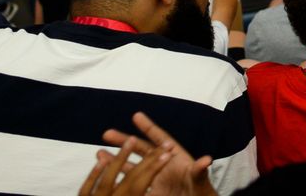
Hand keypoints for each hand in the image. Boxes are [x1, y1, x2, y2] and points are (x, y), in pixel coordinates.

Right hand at [87, 113, 216, 195]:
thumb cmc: (200, 190)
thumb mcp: (199, 180)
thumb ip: (199, 170)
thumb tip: (206, 160)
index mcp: (175, 156)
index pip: (160, 138)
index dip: (148, 127)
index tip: (135, 115)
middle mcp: (161, 164)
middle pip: (141, 149)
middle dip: (124, 141)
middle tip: (106, 133)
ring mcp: (153, 176)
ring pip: (131, 165)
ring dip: (116, 160)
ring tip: (99, 154)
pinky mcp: (147, 190)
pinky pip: (130, 182)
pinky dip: (117, 178)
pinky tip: (105, 175)